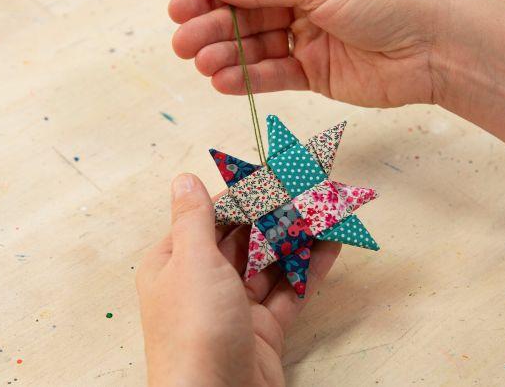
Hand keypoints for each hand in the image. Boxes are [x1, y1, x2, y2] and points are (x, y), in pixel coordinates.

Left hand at [136, 174, 340, 385]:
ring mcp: (234, 309)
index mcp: (173, 264)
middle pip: (243, 239)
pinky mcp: (262, 331)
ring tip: (327, 211)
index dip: (241, 194)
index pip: (209, 218)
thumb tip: (184, 179)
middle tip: (309, 189)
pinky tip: (331, 246)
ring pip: (270, 263)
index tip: (272, 173)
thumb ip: (194, 218)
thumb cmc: (194, 331)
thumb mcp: (192, 262)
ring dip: (297, 238)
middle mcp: (202, 284)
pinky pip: (288, 291)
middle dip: (276, 214)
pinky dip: (309, 269)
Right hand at [168, 0, 452, 107]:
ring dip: (227, 57)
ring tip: (201, 65)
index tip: (178, 9)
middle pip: (245, 16)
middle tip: (181, 44)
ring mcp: (308, 39)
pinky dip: (250, 79)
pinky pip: (276, 75)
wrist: (433, 46)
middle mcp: (302, 2)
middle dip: (212, 29)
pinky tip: (223, 81)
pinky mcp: (317, 74)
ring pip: (257, 48)